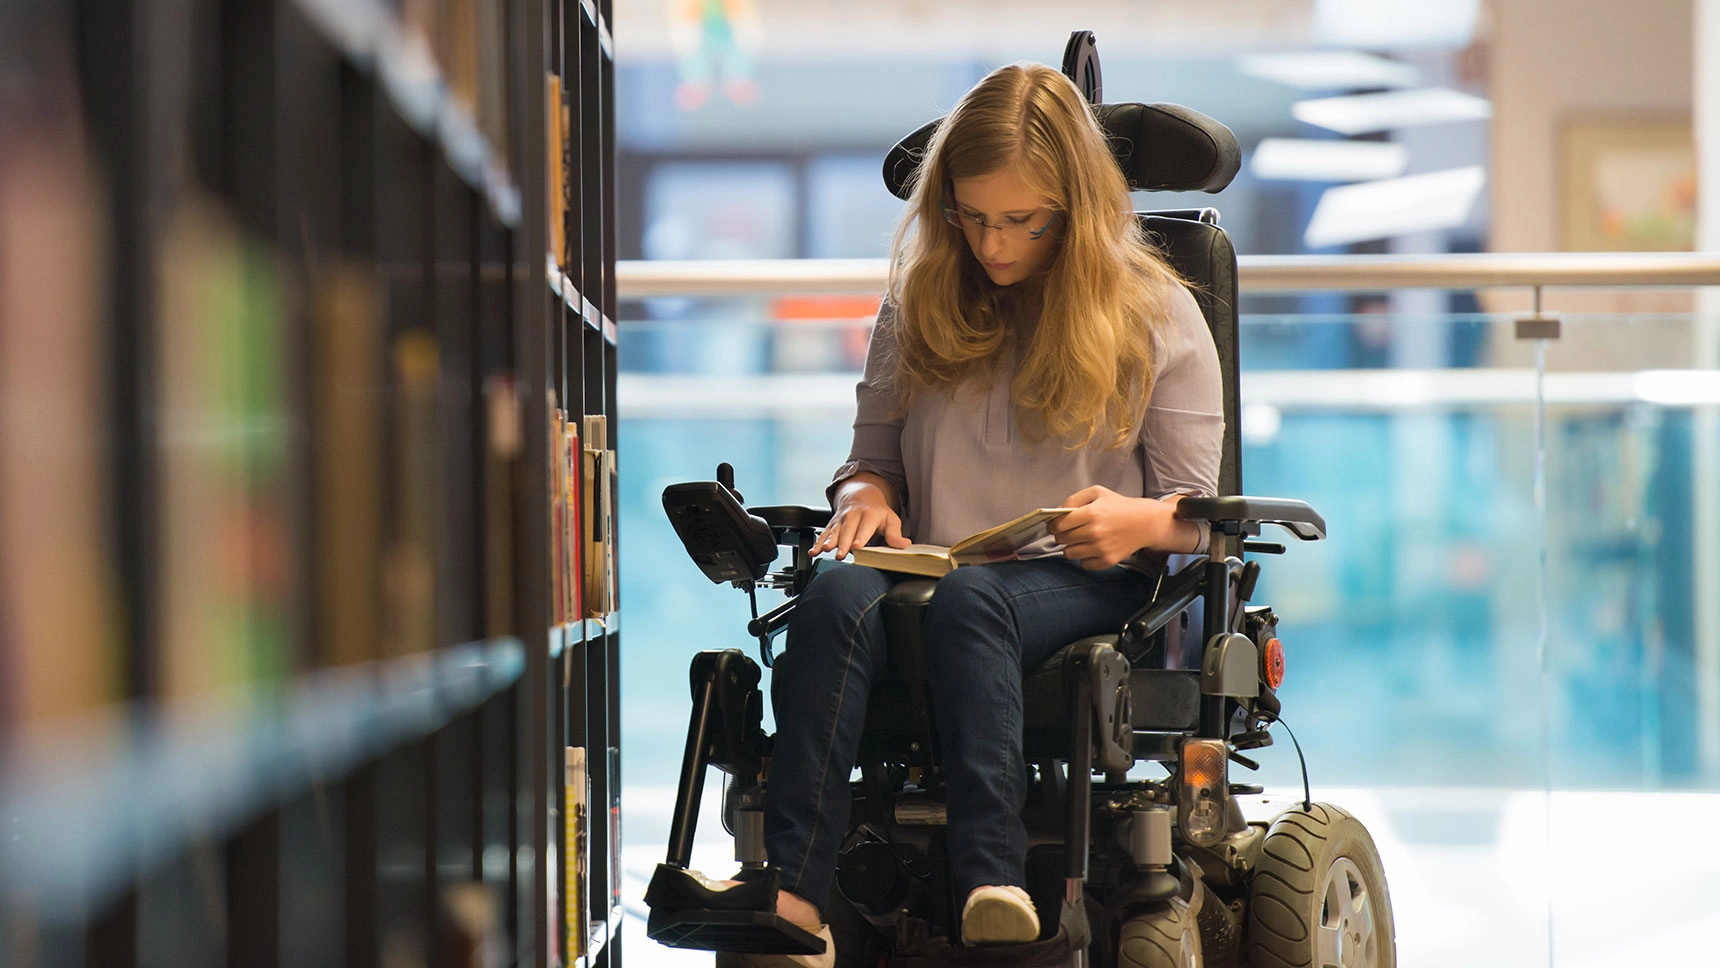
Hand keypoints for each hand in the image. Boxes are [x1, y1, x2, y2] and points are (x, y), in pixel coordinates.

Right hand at [812, 473, 911, 559]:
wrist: (860, 494)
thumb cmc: (877, 512)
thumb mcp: (890, 519)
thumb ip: (894, 533)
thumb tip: (904, 544)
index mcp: (869, 515)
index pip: (865, 527)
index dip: (860, 537)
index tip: (857, 546)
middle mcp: (852, 516)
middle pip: (847, 531)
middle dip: (843, 543)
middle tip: (840, 555)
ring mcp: (841, 520)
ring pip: (833, 532)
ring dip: (828, 541)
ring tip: (824, 550)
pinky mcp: (832, 524)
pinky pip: (823, 534)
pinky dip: (817, 543)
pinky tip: (813, 552)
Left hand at [1050, 486, 1184, 569]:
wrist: (1145, 522)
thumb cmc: (1119, 506)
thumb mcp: (1097, 492)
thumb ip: (1073, 499)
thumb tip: (1057, 513)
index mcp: (1091, 513)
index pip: (1058, 524)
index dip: (1052, 525)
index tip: (1053, 525)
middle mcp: (1095, 532)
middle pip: (1062, 539)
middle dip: (1061, 535)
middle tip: (1069, 531)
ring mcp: (1101, 548)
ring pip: (1069, 553)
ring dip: (1071, 547)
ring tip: (1080, 539)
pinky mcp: (1107, 560)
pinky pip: (1083, 564)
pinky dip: (1084, 557)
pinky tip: (1092, 548)